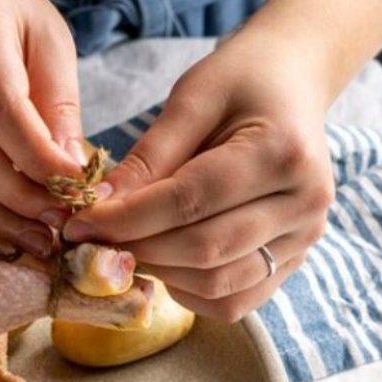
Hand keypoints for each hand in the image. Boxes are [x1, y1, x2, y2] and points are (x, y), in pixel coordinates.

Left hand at [63, 35, 335, 321]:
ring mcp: (304, 238)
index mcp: (282, 153)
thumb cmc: (240, 81)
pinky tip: (160, 260)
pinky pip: (232, 300)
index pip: (188, 202)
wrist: (294, 84)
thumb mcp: (191, 98)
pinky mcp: (293, 260)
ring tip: (122, 248)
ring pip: (217, 285)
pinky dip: (187, 290)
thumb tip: (99, 208)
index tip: (76, 224)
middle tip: (88, 243)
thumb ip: (147, 157)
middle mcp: (304, 203)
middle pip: (203, 251)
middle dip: (135, 250)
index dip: (125, 220)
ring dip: (158, 274)